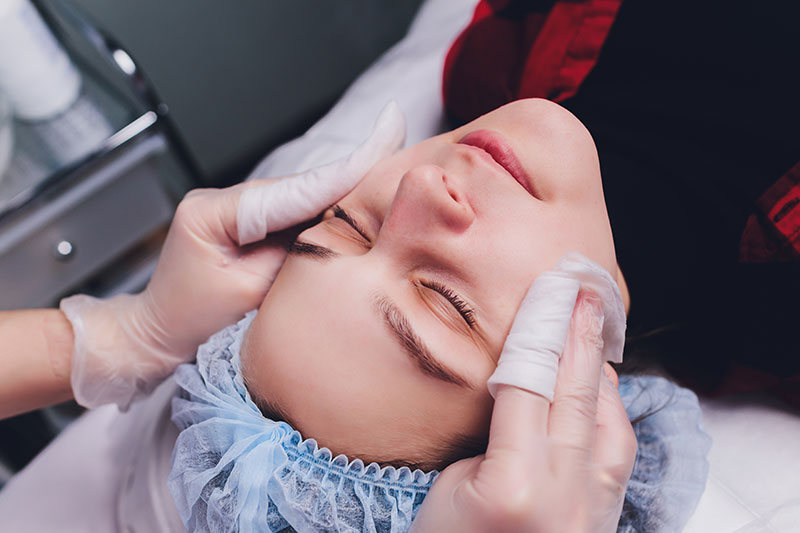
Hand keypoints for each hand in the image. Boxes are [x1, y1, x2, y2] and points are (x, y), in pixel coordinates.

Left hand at [61, 102, 404, 409]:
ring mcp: (234, 209)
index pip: (294, 190)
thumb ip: (294, 259)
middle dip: (352, 174)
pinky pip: (291, 215)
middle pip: (300, 186)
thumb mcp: (248, 296)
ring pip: (300, 198)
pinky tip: (356, 210)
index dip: (345, 170)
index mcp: (214, 211)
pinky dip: (322, 215)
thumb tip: (336, 235)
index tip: (387, 134)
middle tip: (401, 144)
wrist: (155, 335)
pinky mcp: (245, 224)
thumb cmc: (191, 322)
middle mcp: (223, 199)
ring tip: (389, 180)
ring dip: (340, 195)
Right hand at [411, 292, 636, 531]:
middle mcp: (563, 496)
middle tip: (585, 290)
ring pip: (609, 424)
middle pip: (576, 396)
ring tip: (592, 331)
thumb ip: (498, 437)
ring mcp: (591, 512)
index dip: (539, 333)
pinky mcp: (602, 520)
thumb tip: (528, 392)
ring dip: (601, 371)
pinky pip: (616, 454)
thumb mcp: (452, 486)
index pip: (530, 386)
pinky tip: (600, 390)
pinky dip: (610, 412)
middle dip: (581, 336)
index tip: (549, 292)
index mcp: (514, 485)